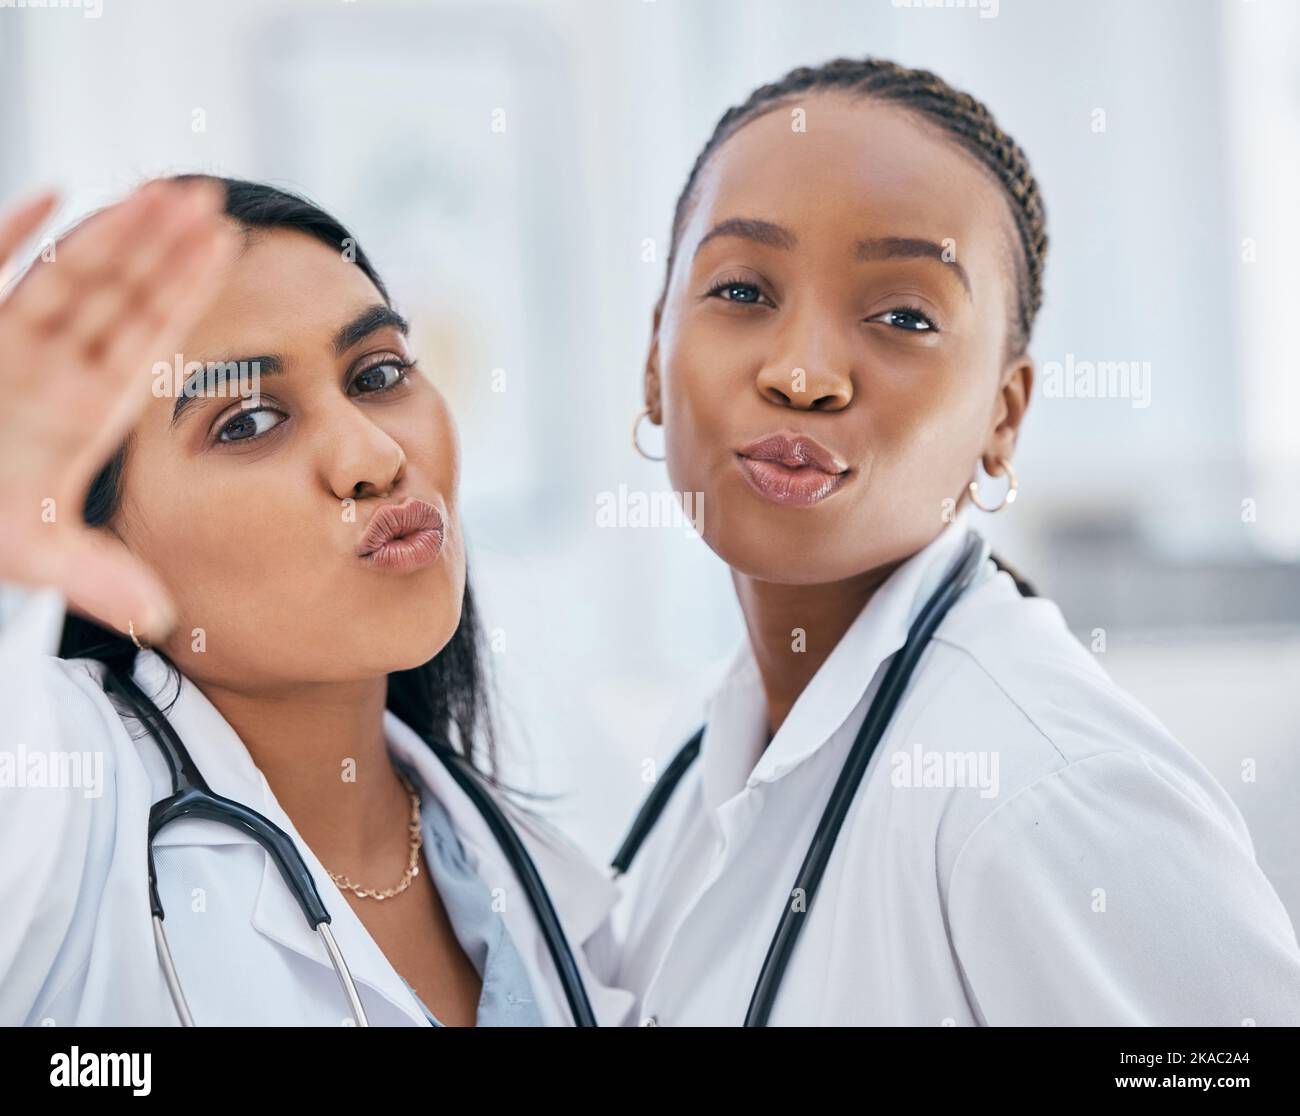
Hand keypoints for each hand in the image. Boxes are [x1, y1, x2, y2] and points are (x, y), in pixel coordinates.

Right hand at [0, 179, 237, 639]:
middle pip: (114, 292)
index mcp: (82, 408)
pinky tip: (49, 196)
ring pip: (62, 272)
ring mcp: (3, 345)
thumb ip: (94, 577)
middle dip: (159, 245)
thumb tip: (161, 620)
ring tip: (158, 187)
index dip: (184, 292)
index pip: (144, 337)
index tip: (227, 249)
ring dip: (106, 230)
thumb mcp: (28, 552)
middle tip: (209, 198)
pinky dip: (8, 236)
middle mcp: (49, 368)